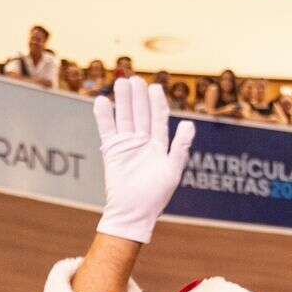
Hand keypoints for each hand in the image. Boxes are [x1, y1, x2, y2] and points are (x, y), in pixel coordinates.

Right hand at [93, 78, 194, 242]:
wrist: (133, 213)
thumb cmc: (156, 196)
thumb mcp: (173, 171)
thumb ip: (180, 147)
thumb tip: (189, 124)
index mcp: (159, 145)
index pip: (159, 118)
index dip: (157, 102)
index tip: (155, 87)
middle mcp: (143, 142)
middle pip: (140, 113)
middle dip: (138, 96)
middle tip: (135, 78)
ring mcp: (127, 145)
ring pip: (124, 118)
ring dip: (122, 101)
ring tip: (120, 82)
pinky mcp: (112, 151)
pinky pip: (107, 130)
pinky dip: (104, 116)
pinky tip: (102, 101)